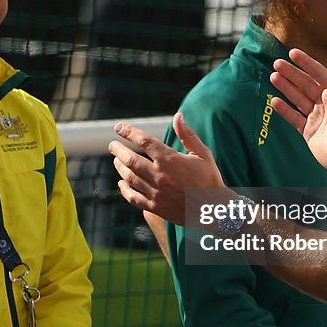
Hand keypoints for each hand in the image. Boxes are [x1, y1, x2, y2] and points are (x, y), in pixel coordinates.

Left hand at [109, 112, 224, 224]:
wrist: (214, 210)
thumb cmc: (210, 179)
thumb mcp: (203, 154)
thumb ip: (188, 135)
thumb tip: (178, 115)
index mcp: (170, 159)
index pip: (144, 141)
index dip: (129, 132)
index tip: (118, 127)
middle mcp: (160, 175)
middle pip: (130, 159)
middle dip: (118, 150)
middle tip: (112, 145)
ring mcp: (156, 193)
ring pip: (129, 177)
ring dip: (120, 167)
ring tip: (116, 161)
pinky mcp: (155, 207)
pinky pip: (133, 197)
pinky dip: (124, 189)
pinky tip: (122, 183)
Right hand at [269, 50, 326, 171]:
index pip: (320, 75)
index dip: (306, 63)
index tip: (292, 53)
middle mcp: (326, 105)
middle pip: (306, 85)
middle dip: (292, 74)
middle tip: (277, 63)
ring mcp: (317, 119)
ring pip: (298, 99)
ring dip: (286, 88)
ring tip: (273, 77)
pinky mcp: (310, 133)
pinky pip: (295, 119)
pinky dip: (284, 110)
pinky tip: (275, 101)